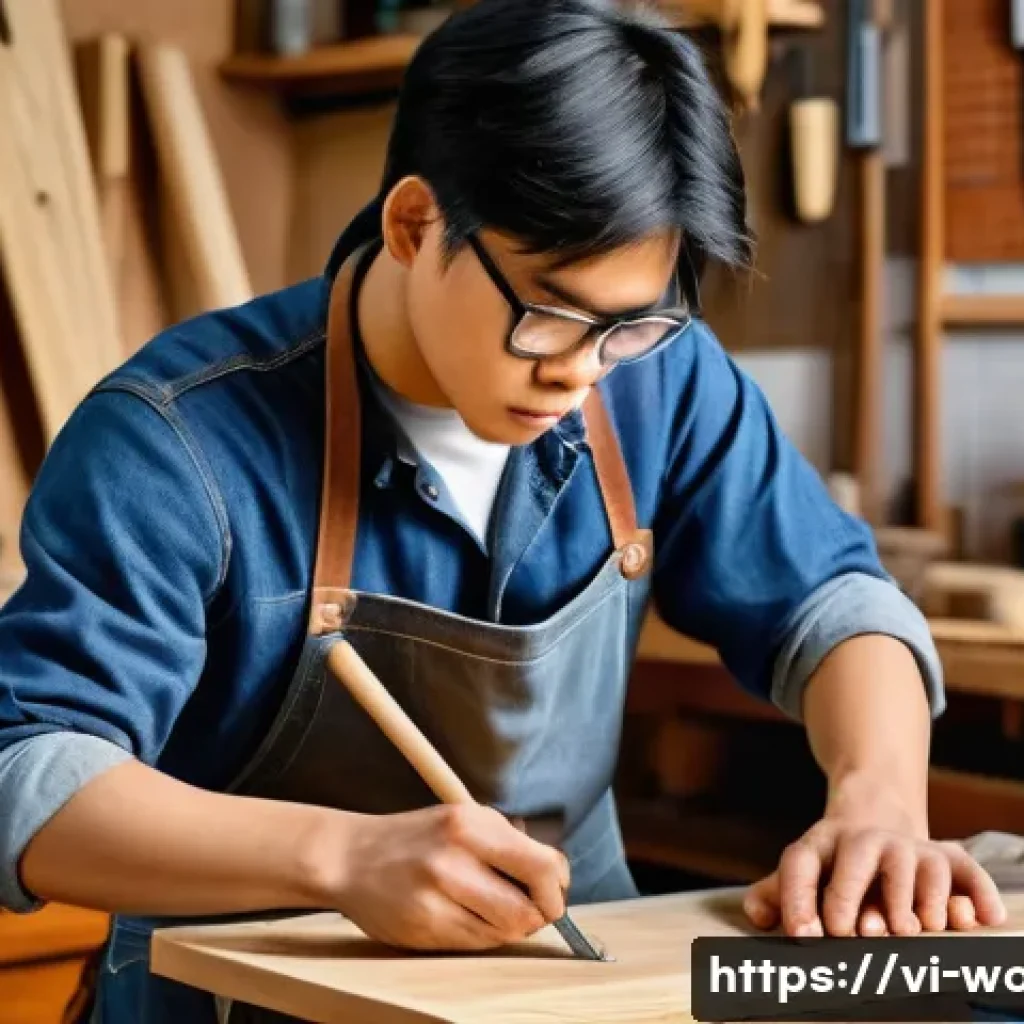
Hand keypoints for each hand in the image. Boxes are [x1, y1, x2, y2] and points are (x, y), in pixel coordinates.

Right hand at [319, 803, 569, 950]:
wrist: (350, 858)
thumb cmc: (416, 837)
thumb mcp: (462, 818)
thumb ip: (506, 841)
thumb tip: (554, 874)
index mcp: (470, 824)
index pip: (542, 865)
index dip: (557, 886)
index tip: (555, 891)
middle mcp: (454, 859)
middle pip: (528, 908)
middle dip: (539, 914)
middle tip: (533, 909)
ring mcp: (437, 896)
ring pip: (505, 931)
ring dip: (512, 928)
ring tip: (497, 911)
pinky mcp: (424, 927)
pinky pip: (476, 944)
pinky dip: (485, 936)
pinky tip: (471, 919)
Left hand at [742, 776, 1006, 937]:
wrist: (877, 812)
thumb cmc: (834, 862)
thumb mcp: (804, 870)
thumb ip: (778, 895)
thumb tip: (758, 918)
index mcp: (820, 843)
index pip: (800, 862)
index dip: (798, 897)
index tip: (805, 935)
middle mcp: (865, 840)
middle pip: (858, 854)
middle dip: (853, 892)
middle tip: (860, 933)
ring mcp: (909, 846)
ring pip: (917, 863)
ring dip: (915, 898)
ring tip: (910, 930)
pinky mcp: (947, 856)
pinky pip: (966, 870)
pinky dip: (975, 894)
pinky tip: (975, 918)